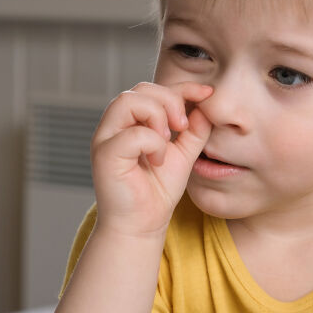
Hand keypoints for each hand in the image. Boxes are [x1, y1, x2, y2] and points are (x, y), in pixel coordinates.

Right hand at [90, 81, 212, 237]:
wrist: (143, 225)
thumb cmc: (158, 190)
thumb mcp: (185, 153)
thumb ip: (195, 129)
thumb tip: (205, 104)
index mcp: (131, 121)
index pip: (154, 89)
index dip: (183, 87)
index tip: (208, 93)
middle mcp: (114, 125)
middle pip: (140, 89)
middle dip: (170, 99)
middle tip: (184, 125)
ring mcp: (106, 139)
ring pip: (128, 100)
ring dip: (158, 116)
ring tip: (169, 139)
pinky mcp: (105, 156)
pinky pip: (132, 134)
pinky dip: (153, 143)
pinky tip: (157, 161)